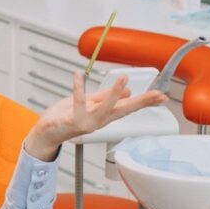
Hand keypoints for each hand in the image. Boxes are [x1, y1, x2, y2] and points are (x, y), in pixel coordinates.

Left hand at [24, 71, 168, 159]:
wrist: (46, 133)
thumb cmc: (65, 118)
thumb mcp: (88, 104)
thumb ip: (104, 98)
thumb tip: (126, 91)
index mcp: (104, 116)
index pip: (128, 107)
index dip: (146, 102)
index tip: (163, 96)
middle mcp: (99, 121)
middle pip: (124, 110)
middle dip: (142, 102)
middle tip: (159, 95)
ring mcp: (87, 123)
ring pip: (104, 109)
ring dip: (113, 94)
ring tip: (124, 79)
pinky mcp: (72, 121)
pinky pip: (77, 102)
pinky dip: (78, 88)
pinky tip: (79, 75)